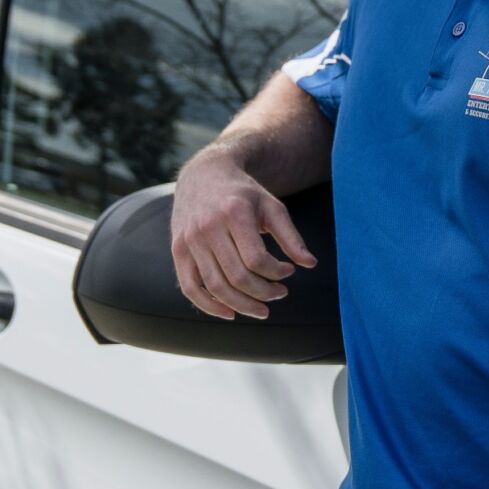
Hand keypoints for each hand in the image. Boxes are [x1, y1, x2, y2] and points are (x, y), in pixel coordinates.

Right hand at [171, 143, 315, 319]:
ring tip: (261, 310)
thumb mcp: (272, 207)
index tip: (289, 272)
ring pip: (215, 287)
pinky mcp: (178, 250)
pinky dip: (209, 307)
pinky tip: (230, 313)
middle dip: (263, 293)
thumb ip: (291, 236)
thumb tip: (310, 265)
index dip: (277, 272)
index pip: (257, 259)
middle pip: (237, 277)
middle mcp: (207, 227)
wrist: (204, 175)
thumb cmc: (244, 194)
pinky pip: (190, 288)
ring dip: (241, 305)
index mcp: (234, 213)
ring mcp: (189, 240)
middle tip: (280, 294)